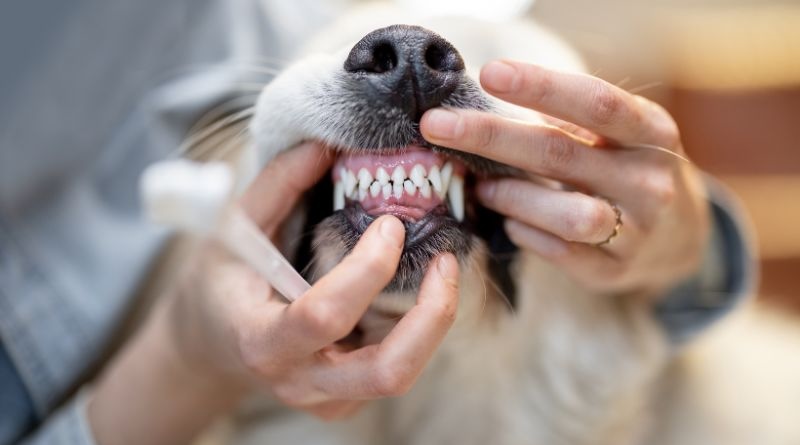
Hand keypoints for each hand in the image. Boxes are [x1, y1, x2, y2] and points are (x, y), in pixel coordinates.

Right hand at [89, 143, 458, 444]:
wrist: (212, 344)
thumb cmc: (222, 283)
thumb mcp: (234, 229)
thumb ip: (277, 186)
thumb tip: (324, 146)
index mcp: (261, 340)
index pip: (323, 316)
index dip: (367, 269)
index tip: (390, 225)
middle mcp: (300, 381)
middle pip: (387, 372)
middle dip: (431, 316)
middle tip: (445, 262)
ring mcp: (328, 399)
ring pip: (403, 374)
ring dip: (434, 322)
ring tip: (442, 270)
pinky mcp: (348, 400)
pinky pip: (397, 368)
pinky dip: (419, 329)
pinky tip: (416, 290)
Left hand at [420, 61, 709, 296]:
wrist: (682, 237)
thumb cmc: (629, 169)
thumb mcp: (618, 136)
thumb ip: (568, 120)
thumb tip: (488, 101)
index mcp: (652, 132)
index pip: (595, 103)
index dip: (541, 86)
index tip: (489, 73)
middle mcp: (650, 180)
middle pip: (560, 154)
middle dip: (490, 137)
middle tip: (436, 126)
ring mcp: (637, 231)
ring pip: (565, 214)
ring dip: (510, 197)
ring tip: (481, 186)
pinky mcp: (615, 271)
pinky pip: (559, 253)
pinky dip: (525, 234)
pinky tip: (510, 222)